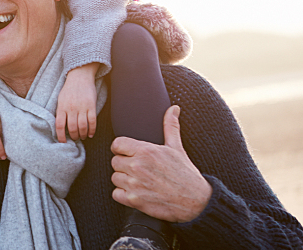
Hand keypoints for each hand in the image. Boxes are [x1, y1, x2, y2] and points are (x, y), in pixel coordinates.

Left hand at [56, 63, 98, 142]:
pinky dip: (92, 130)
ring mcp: (82, 107)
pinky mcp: (91, 106)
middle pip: (72, 128)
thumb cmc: (69, 89)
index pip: (59, 125)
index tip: (63, 142)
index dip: (60, 136)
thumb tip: (60, 126)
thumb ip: (60, 111)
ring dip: (83, 134)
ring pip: (82, 126)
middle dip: (74, 136)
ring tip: (82, 137)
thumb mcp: (60, 99)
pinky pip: (92, 121)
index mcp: (61, 107)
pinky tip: (90, 134)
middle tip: (75, 139)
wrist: (80, 76)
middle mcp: (71, 108)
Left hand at [110, 105, 212, 222]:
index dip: (122, 149)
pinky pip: (116, 194)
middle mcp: (138, 166)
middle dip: (124, 165)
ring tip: (139, 181)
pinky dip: (123, 195)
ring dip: (124, 180)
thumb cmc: (186, 174)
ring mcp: (135, 184)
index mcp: (146, 151)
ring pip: (115, 178)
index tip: (129, 154)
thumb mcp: (177, 148)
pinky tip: (136, 192)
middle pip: (114, 161)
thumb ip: (170, 126)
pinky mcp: (134, 200)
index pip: (117, 144)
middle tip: (138, 169)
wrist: (197, 202)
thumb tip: (174, 108)